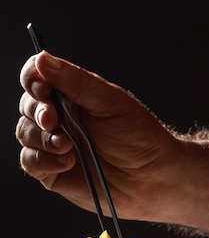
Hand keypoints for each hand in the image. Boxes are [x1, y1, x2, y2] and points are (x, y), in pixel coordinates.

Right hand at [16, 51, 179, 219]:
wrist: (154, 177)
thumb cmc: (140, 137)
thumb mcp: (111, 102)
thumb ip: (76, 81)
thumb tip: (42, 60)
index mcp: (72, 95)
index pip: (37, 78)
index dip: (32, 80)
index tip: (42, 89)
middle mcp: (60, 118)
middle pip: (27, 106)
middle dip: (37, 112)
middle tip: (54, 120)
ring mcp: (55, 146)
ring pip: (25, 134)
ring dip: (41, 138)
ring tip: (67, 146)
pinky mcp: (54, 173)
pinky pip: (31, 163)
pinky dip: (42, 161)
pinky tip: (67, 162)